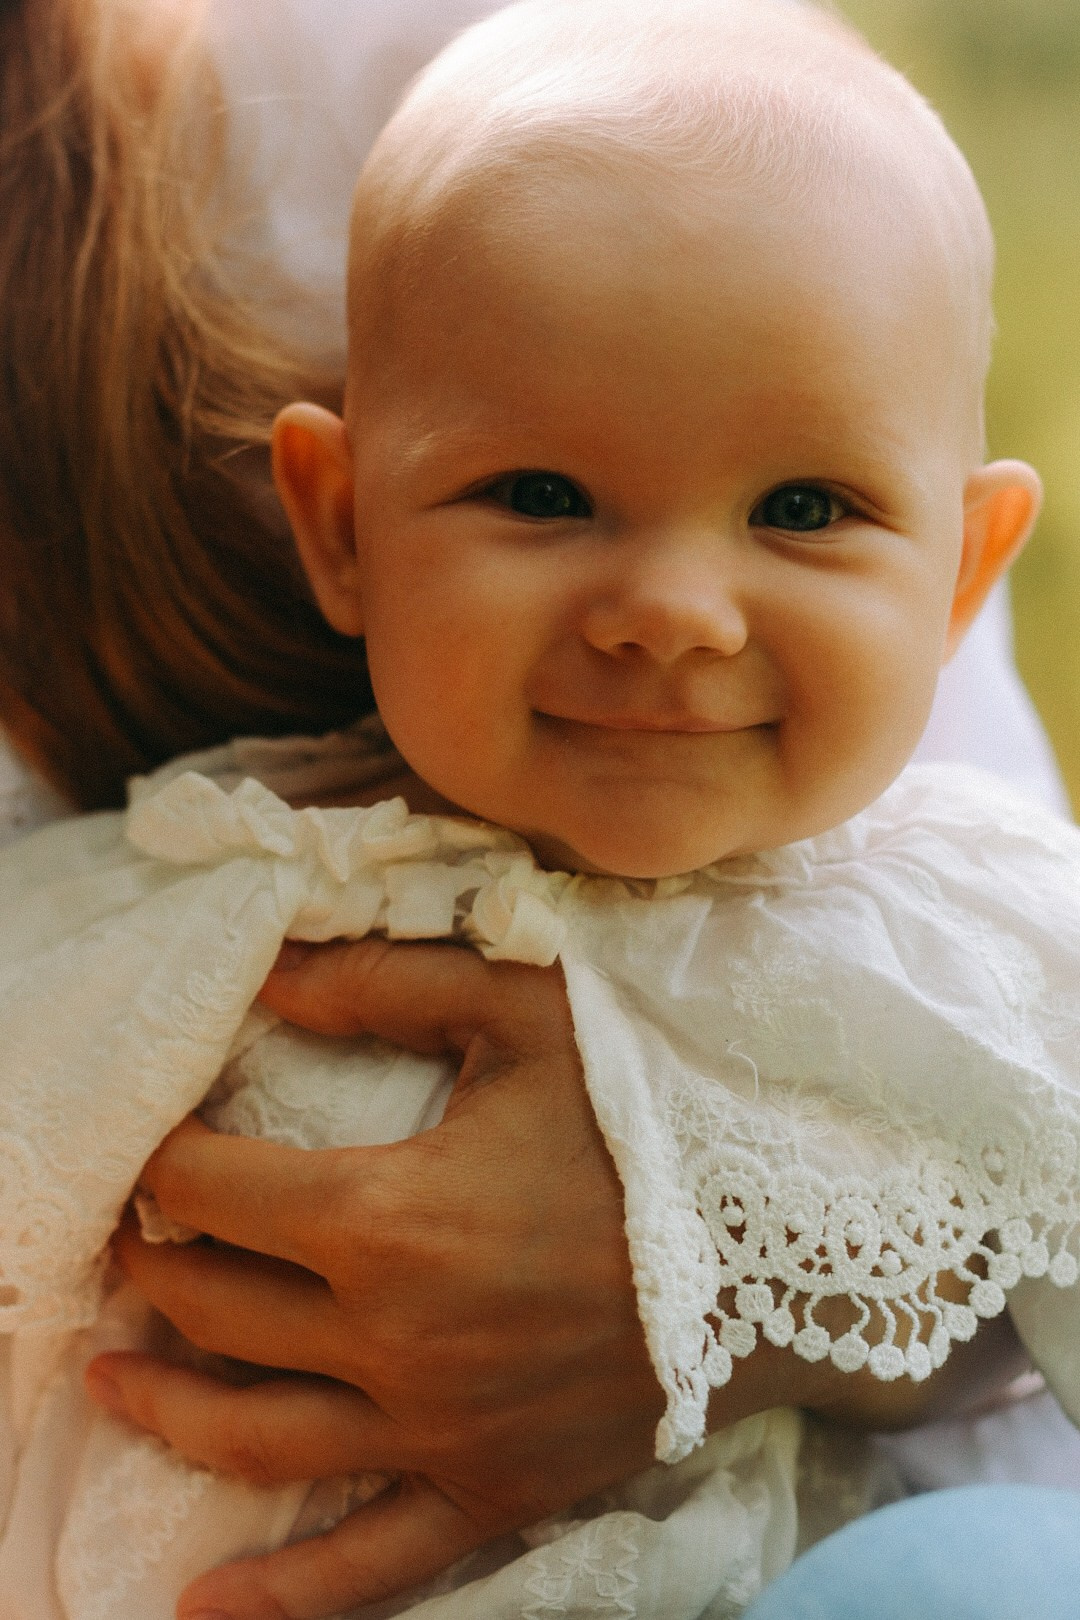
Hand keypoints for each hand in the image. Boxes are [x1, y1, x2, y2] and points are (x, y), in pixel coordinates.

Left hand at [88, 939, 668, 1618]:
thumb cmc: (657, 1116)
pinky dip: (279, 1594)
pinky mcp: (490, 1491)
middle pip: (217, 1308)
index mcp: (386, 1218)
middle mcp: (390, 1340)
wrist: (789, 1245)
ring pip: (254, 1435)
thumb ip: (387, 987)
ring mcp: (436, 1431)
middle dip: (155, 1268)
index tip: (157, 1147)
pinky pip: (367, 1564)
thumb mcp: (527, 1014)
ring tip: (109, 1376)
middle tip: (132, 1241)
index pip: (217, 1192)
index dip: (165, 1164)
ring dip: (165, 1402)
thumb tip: (272, 977)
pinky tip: (202, 1605)